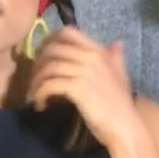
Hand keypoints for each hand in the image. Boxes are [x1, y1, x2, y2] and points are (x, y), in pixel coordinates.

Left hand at [25, 27, 139, 149]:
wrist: (124, 126)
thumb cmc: (120, 103)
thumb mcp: (120, 75)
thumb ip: (116, 57)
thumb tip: (117, 42)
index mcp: (99, 51)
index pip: (68, 32)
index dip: (49, 40)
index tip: (41, 55)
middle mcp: (91, 57)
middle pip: (54, 49)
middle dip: (39, 62)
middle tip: (35, 78)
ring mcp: (84, 72)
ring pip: (49, 67)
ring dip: (36, 81)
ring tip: (34, 94)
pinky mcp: (77, 88)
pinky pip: (50, 84)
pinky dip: (40, 94)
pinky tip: (40, 104)